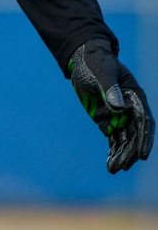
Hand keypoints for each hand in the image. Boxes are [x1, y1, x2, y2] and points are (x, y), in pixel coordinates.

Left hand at [69, 38, 154, 172]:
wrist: (83, 60)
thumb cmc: (95, 62)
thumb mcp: (101, 72)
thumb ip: (110, 88)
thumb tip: (120, 108)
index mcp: (135, 96)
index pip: (144, 122)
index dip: (145, 139)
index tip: (143, 155)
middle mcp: (131, 109)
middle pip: (135, 135)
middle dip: (131, 152)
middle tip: (123, 166)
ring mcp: (120, 116)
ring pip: (125, 140)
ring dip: (122, 155)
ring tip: (114, 169)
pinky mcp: (108, 120)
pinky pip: (114, 139)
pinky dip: (113, 151)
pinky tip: (110, 164)